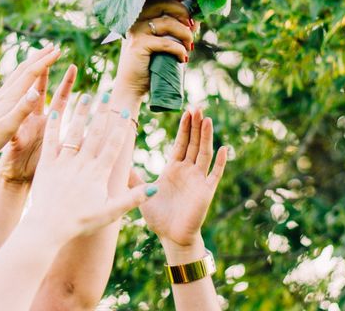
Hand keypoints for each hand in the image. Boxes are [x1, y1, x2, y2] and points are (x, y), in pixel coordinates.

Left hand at [0, 44, 60, 161]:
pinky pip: (14, 81)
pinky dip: (23, 73)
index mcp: (11, 97)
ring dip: (31, 62)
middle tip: (53, 46)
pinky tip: (22, 77)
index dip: (45, 61)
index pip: (31, 73)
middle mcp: (6, 92)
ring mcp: (1, 96)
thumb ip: (22, 109)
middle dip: (40, 56)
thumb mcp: (8, 127)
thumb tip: (36, 91)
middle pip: (24, 68)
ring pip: (18, 73)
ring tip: (40, 55)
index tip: (58, 51)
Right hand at [0, 65, 76, 184]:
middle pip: (38, 94)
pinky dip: (13, 128)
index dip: (66, 83)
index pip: (59, 97)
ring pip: (23, 107)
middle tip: (45, 58)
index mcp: (48, 121)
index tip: (74, 65)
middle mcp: (34, 120)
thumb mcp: (63, 152)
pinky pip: (13, 133)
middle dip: (42, 76)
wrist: (18, 178)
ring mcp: (23, 128)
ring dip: (27, 94)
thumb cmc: (41, 166)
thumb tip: (101, 134)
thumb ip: (78, 141)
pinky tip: (14, 119)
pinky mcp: (14, 142)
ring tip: (29, 80)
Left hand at [25, 92, 155, 243]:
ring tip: (85, 96)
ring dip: (80, 113)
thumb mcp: (110, 213)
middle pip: (94, 133)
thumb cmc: (80, 223)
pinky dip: (53, 126)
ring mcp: (64, 163)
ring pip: (74, 132)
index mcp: (98, 174)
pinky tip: (55, 111)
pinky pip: (51, 142)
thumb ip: (132, 198)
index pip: (113, 145)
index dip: (119, 127)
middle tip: (106, 94)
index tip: (124, 111)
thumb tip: (155, 188)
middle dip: (102, 112)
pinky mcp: (47, 165)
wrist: (48, 228)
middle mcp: (82, 164)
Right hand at [114, 0, 195, 97]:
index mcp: (138, 17)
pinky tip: (183, 58)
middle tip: (192, 27)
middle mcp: (135, 20)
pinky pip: (165, 43)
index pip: (159, 0)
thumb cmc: (149, 64)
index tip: (191, 18)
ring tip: (189, 46)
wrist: (132, 86)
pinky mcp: (138, 45)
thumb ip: (174, 31)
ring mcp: (135, 32)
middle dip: (182, 12)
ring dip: (184, 34)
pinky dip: (178, 49)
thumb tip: (195, 21)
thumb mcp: (162, 43)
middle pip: (162, 4)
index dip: (178, 5)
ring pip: (167, 23)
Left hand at [130, 108, 226, 252]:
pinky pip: (214, 174)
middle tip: (198, 107)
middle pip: (193, 143)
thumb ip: (134, 177)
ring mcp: (198, 180)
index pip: (181, 143)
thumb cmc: (158, 217)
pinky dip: (219, 162)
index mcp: (173, 169)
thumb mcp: (142, 192)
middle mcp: (187, 171)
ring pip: (203, 153)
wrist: (171, 237)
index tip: (187, 111)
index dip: (184, 127)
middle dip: (195, 125)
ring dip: (206, 137)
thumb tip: (120, 163)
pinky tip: (224, 148)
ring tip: (207, 119)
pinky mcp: (206, 191)